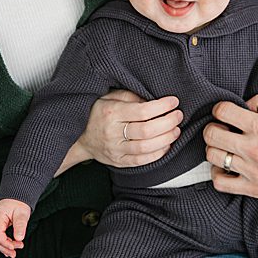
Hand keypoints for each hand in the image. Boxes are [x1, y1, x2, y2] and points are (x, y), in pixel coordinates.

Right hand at [0, 199, 30, 257]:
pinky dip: (2, 244)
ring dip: (3, 247)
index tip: (14, 247)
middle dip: (4, 247)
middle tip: (14, 254)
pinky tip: (8, 250)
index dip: (5, 243)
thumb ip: (20, 225)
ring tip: (12, 253)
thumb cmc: (18, 204)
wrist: (15, 196)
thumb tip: (19, 238)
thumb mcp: (22, 213)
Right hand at [64, 89, 182, 170]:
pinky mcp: (119, 162)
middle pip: (147, 130)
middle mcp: (112, 132)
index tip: (173, 102)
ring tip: (176, 130)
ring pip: (147, 147)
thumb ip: (129, 96)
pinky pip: (142, 161)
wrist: (80, 137)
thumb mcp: (107, 97)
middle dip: (167, 123)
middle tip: (178, 116)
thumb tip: (152, 100)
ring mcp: (115, 149)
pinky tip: (166, 145)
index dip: (161, 107)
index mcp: (110, 112)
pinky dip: (158, 154)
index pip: (142, 111)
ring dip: (166, 139)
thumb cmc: (97, 113)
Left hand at [205, 95, 257, 206]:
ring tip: (226, 148)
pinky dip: (218, 174)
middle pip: (211, 134)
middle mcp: (254, 149)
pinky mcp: (256, 190)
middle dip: (214, 128)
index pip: (222, 111)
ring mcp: (253, 171)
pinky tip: (227, 168)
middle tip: (224, 129)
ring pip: (212, 156)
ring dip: (215, 149)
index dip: (221, 109)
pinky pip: (221, 183)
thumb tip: (245, 103)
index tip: (226, 113)